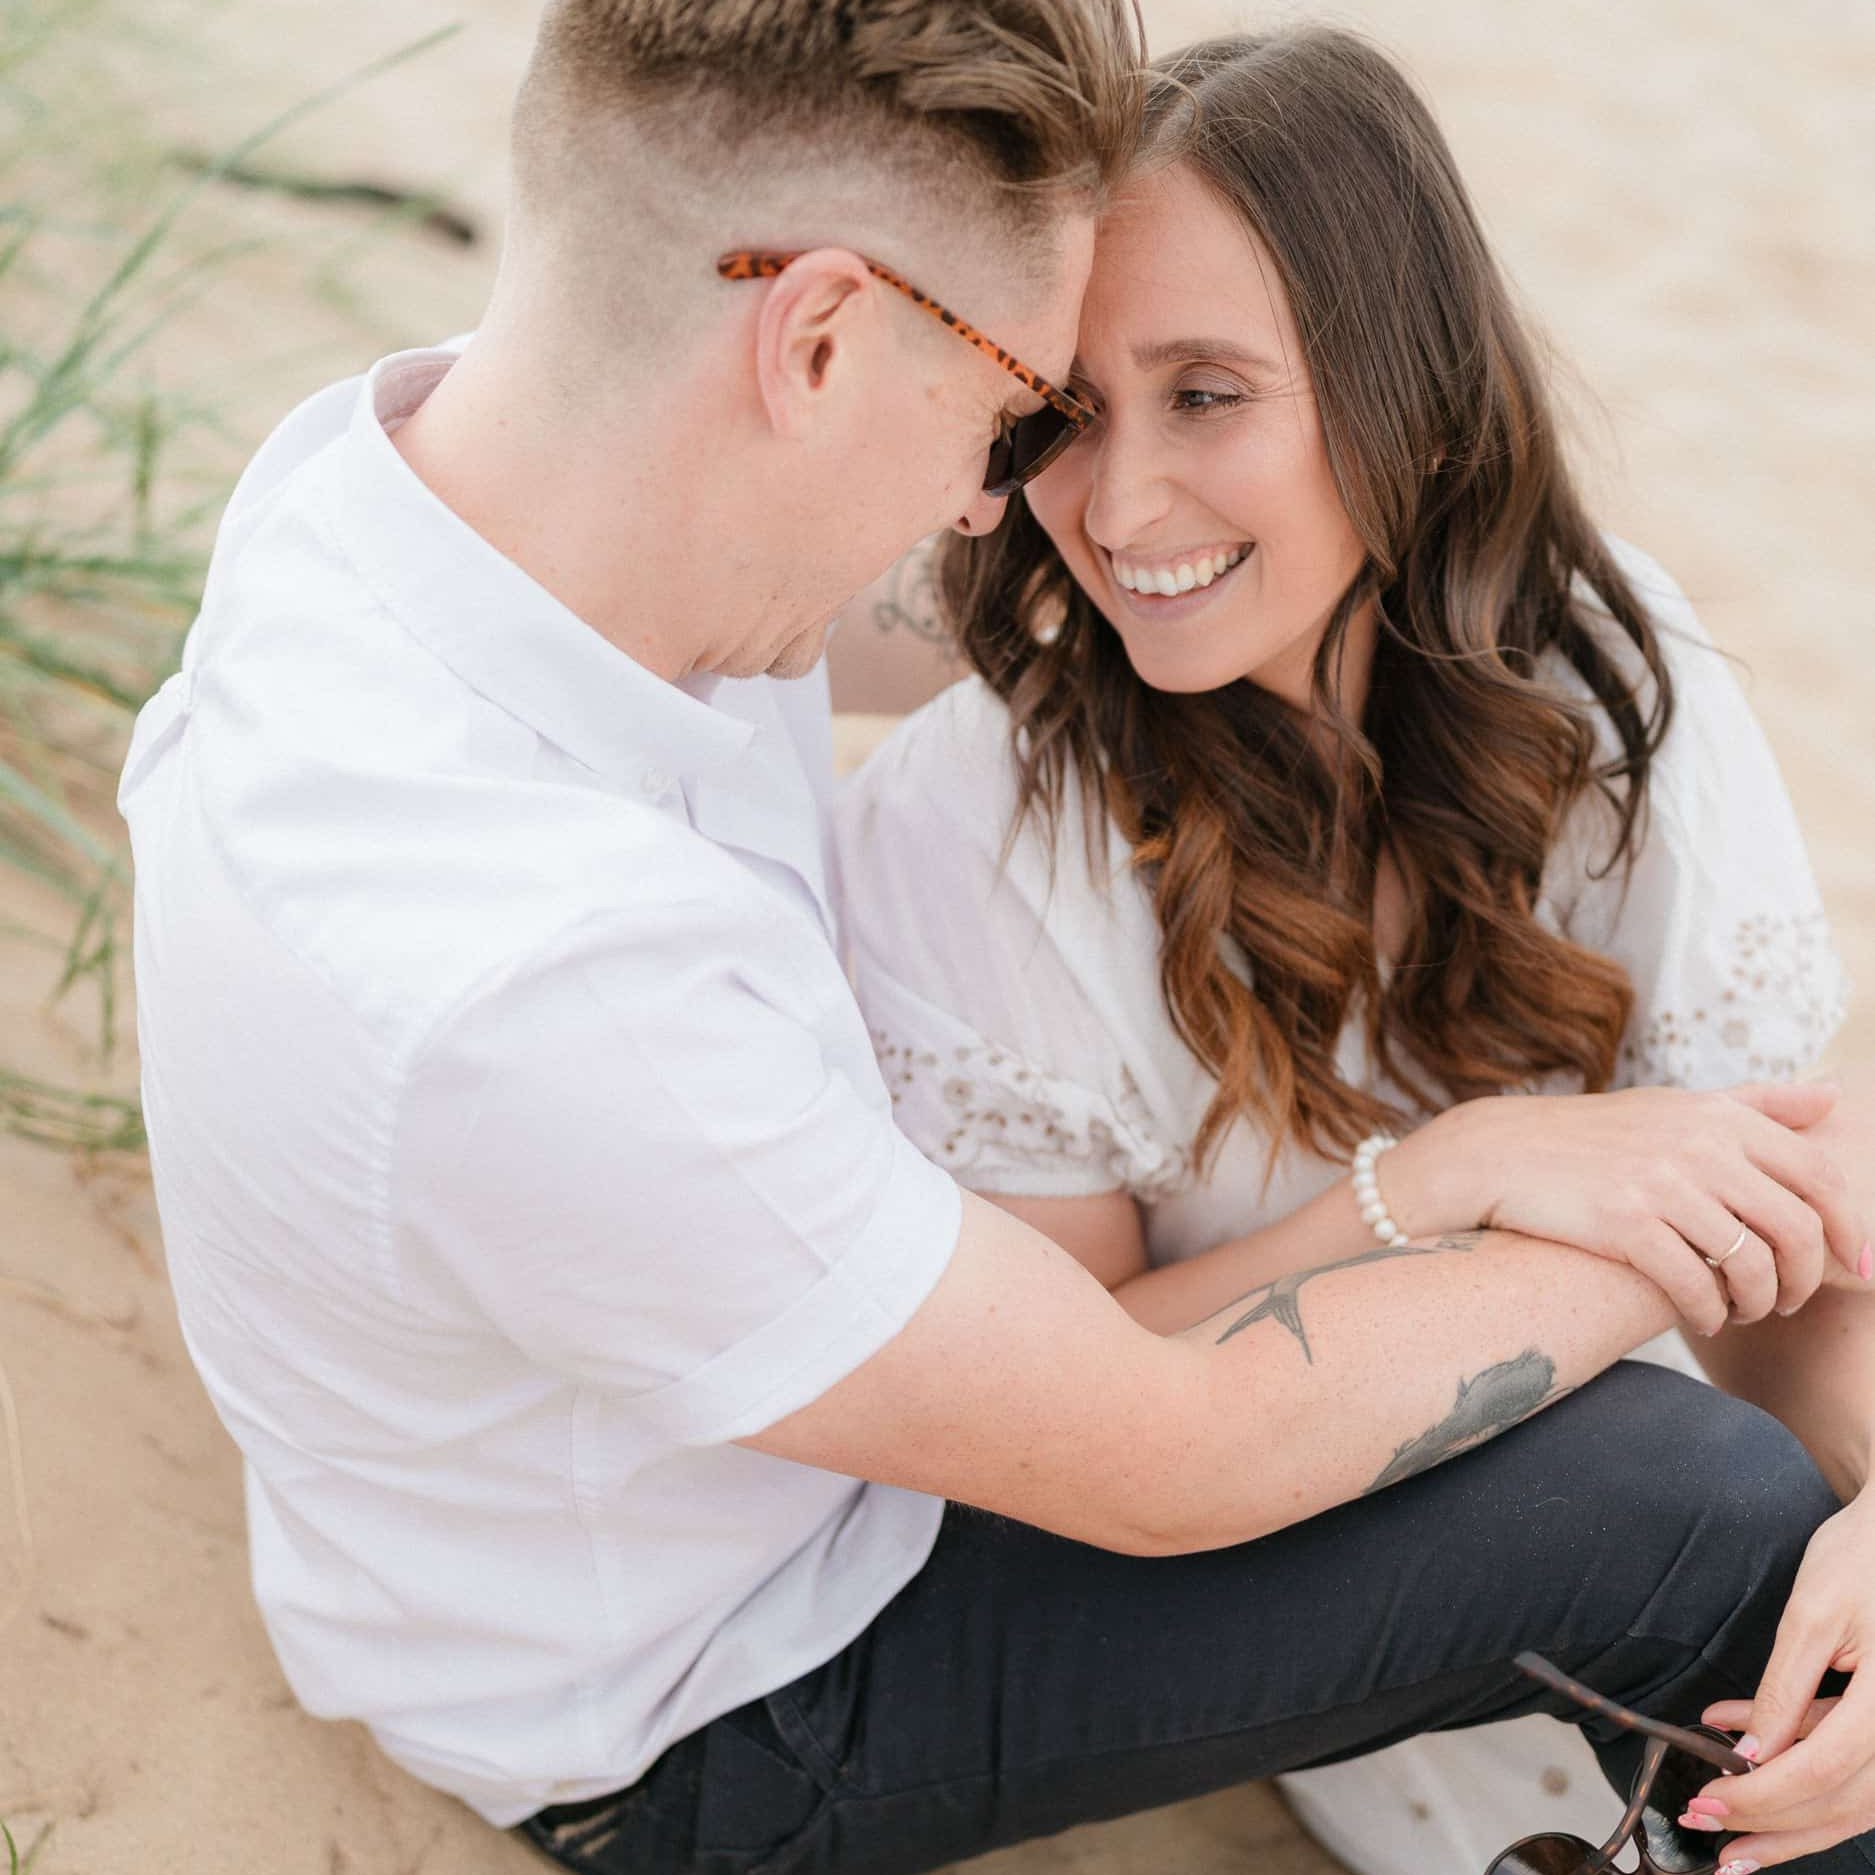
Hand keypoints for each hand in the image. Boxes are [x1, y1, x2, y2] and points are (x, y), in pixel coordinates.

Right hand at [1383, 1082, 1866, 1336]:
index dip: (1849, 1229)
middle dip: (1804, 1278)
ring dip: (1757, 1302)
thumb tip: (1833, 1092)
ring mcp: (1660, 1182)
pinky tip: (1700, 1317)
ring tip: (1742, 1311)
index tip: (1857, 1265)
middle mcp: (1697, 1144)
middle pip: (1795, 1227)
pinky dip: (1708, 1311)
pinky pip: (1694, 1283)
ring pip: (1749, 1263)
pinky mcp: (1623, 1222)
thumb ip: (1757, 1102)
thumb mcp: (1676, 1104)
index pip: (1819, 1176)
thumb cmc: (1595, 1135)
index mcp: (1718, 1116)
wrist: (1500, 1154)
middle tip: (1788, 1300)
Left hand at [1687, 1491, 1874, 1867]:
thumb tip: (1751, 1754)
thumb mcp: (1811, 1615)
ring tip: (1728, 1818)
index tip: (1711, 1803)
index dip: (1764, 1797)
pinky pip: (1854, 1766)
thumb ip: (1783, 1689)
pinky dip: (1803, 1769)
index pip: (1822, 1771)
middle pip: (1842, 1802)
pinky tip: (1746, 1751)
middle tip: (1710, 1828)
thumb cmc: (1862, 1559)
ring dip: (1789, 1815)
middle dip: (1773, 1823)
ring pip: (1853, 1800)